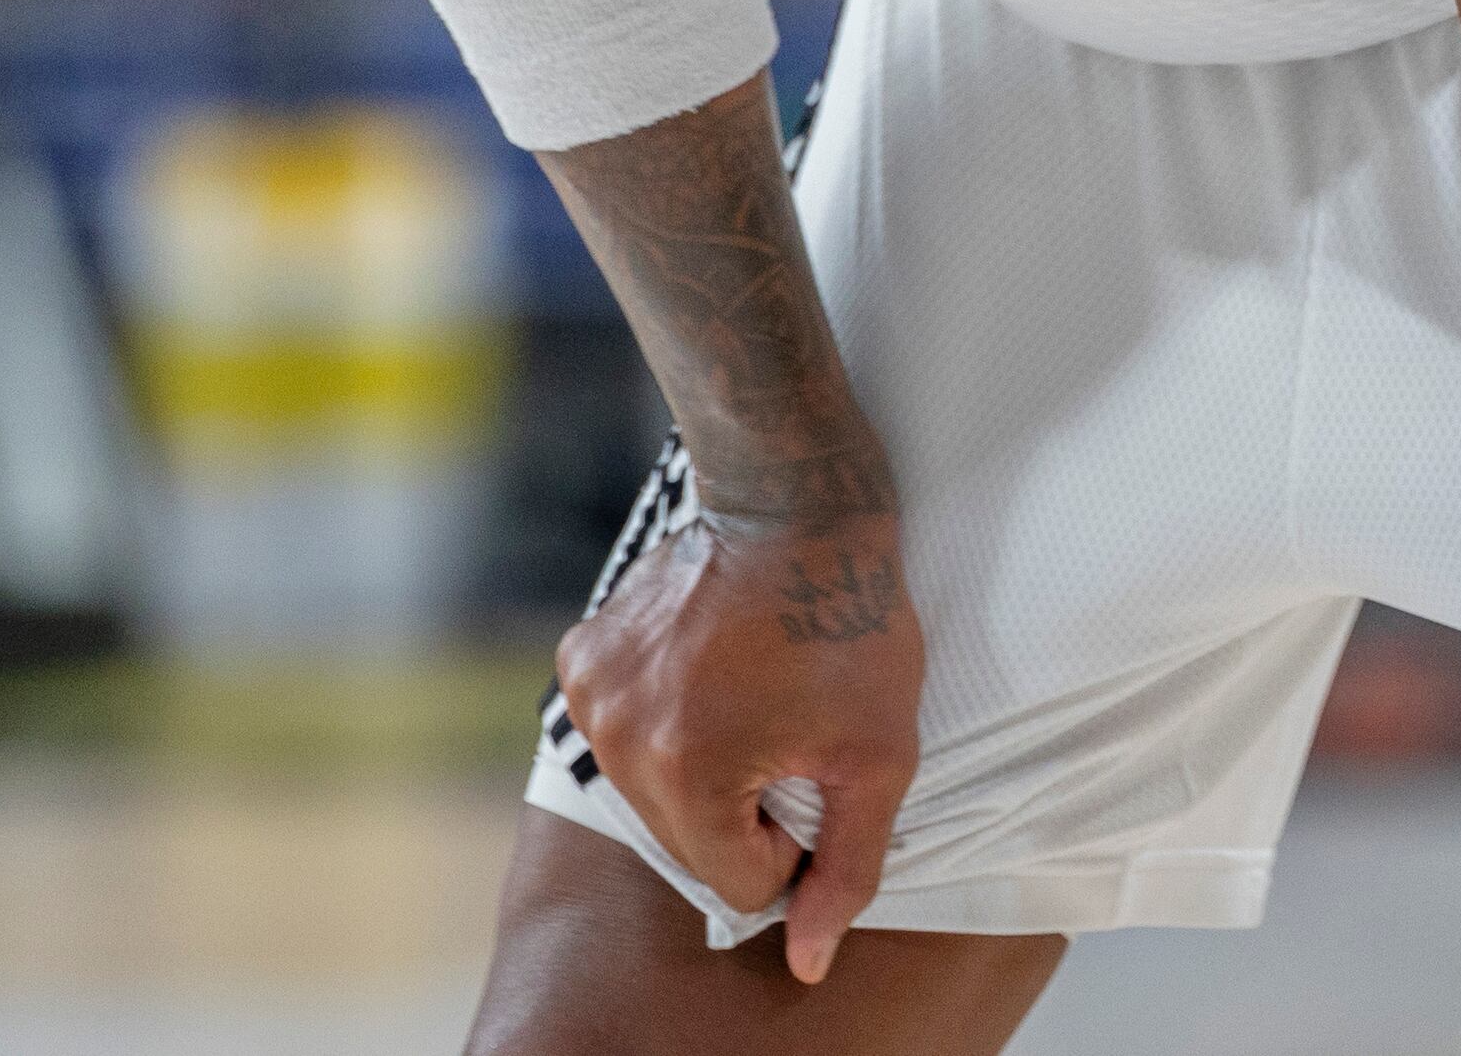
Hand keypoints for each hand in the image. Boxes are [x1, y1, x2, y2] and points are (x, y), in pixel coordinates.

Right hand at [549, 504, 924, 981]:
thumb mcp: (879, 756)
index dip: (792, 842)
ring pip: (654, 793)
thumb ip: (846, 868)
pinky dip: (662, 723)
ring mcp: (592, 693)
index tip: (815, 772)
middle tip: (786, 732)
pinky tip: (705, 672)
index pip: (738, 880)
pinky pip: (623, 733)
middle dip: (744, 810)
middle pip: (689, 841)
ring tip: (747, 698)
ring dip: (701, 770)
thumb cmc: (848, 624)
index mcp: (689, 772)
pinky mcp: (581, 656)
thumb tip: (807, 960)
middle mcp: (620, 738)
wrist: (792, 499)